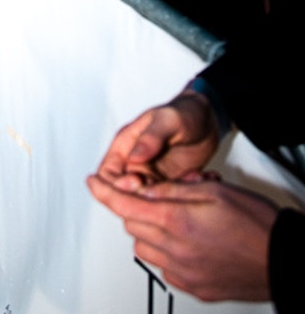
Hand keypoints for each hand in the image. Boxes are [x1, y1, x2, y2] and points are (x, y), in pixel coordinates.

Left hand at [87, 174, 276, 302]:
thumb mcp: (213, 190)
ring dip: (150, 230)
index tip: (92, 183)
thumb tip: (145, 190)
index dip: (104, 192)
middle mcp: (175, 251)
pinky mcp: (196, 288)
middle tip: (158, 196)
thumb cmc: (257, 224)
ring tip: (177, 218)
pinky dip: (166, 253)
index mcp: (176, 221)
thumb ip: (173, 189)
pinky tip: (187, 242)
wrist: (285, 262)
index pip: (125, 204)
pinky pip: (165, 269)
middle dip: (136, 207)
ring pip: (146, 248)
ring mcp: (184, 273)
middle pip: (132, 225)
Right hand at [94, 90, 220, 189]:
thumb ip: (151, 137)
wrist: (208, 121)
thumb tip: (133, 157)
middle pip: (123, 194)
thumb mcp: (169, 120)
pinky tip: (196, 182)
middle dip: (142, 197)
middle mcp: (134, 164)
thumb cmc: (184, 112)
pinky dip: (179, 198)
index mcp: (126, 146)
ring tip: (187, 183)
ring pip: (145, 201)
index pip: (106, 175)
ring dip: (164, 200)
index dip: (116, 185)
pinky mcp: (167, 186)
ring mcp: (151, 177)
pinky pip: (166, 201)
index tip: (138, 182)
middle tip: (166, 190)